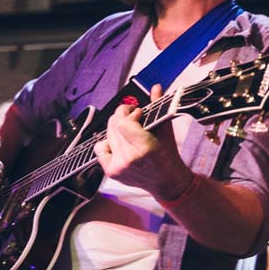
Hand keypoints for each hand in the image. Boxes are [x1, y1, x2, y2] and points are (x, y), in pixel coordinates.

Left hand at [93, 85, 191, 200]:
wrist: (166, 181)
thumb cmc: (168, 155)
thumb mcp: (166, 129)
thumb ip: (158, 107)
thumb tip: (155, 87)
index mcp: (145, 148)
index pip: (124, 122)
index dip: (130, 113)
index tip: (139, 112)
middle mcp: (129, 158)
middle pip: (114, 126)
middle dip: (123, 116)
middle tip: (133, 116)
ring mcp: (119, 166)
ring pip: (107, 134)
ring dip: (117, 128)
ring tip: (129, 130)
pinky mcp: (111, 171)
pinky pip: (100, 148)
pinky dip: (108, 142)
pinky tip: (120, 142)